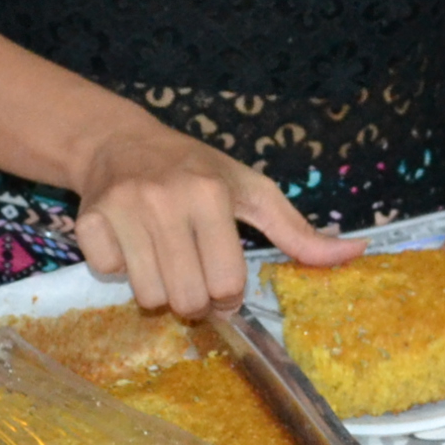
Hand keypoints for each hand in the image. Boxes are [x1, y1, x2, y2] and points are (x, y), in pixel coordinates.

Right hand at [73, 125, 360, 318]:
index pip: (226, 283)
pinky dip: (120, 270)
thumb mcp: (252, 191)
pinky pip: (109, 275)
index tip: (224, 284)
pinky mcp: (88, 221)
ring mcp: (123, 210)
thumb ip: (299, 231)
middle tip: (194, 277)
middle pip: (186, 298)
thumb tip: (357, 252)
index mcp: (212, 194)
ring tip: (164, 260)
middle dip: (194, 300)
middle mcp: (166, 200)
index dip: (228, 295)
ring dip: (159, 289)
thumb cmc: (196, 170)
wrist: (120, 143)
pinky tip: (130, 243)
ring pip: (148, 296)